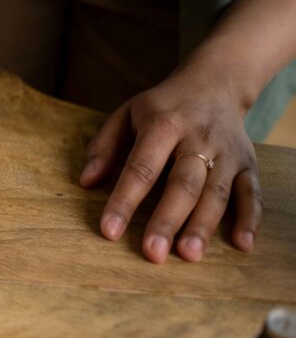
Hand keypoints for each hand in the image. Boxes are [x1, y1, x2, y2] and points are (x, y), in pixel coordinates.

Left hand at [80, 65, 262, 263]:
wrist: (215, 82)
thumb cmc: (162, 106)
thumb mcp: (127, 113)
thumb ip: (104, 146)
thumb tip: (86, 181)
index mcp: (163, 124)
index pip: (141, 167)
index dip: (124, 200)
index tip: (109, 231)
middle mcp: (198, 138)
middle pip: (183, 183)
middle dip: (166, 220)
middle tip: (151, 253)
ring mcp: (227, 152)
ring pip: (216, 192)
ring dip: (203, 226)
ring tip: (188, 255)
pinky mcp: (248, 163)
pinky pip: (252, 192)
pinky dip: (250, 219)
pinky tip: (242, 245)